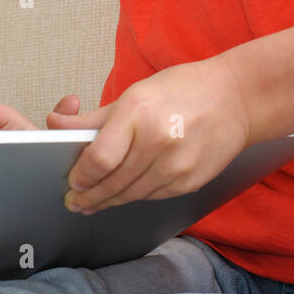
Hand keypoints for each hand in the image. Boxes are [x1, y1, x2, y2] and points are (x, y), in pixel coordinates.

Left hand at [46, 57, 251, 214]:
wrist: (237, 99)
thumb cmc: (184, 90)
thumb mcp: (135, 93)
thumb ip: (93, 118)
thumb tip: (56, 126)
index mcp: (138, 112)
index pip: (98, 159)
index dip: (80, 177)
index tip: (73, 181)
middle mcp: (157, 141)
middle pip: (112, 183)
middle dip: (88, 196)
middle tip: (75, 201)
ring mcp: (176, 165)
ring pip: (131, 195)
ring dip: (109, 201)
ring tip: (93, 202)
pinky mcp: (189, 182)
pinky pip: (152, 196)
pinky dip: (135, 196)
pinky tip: (126, 193)